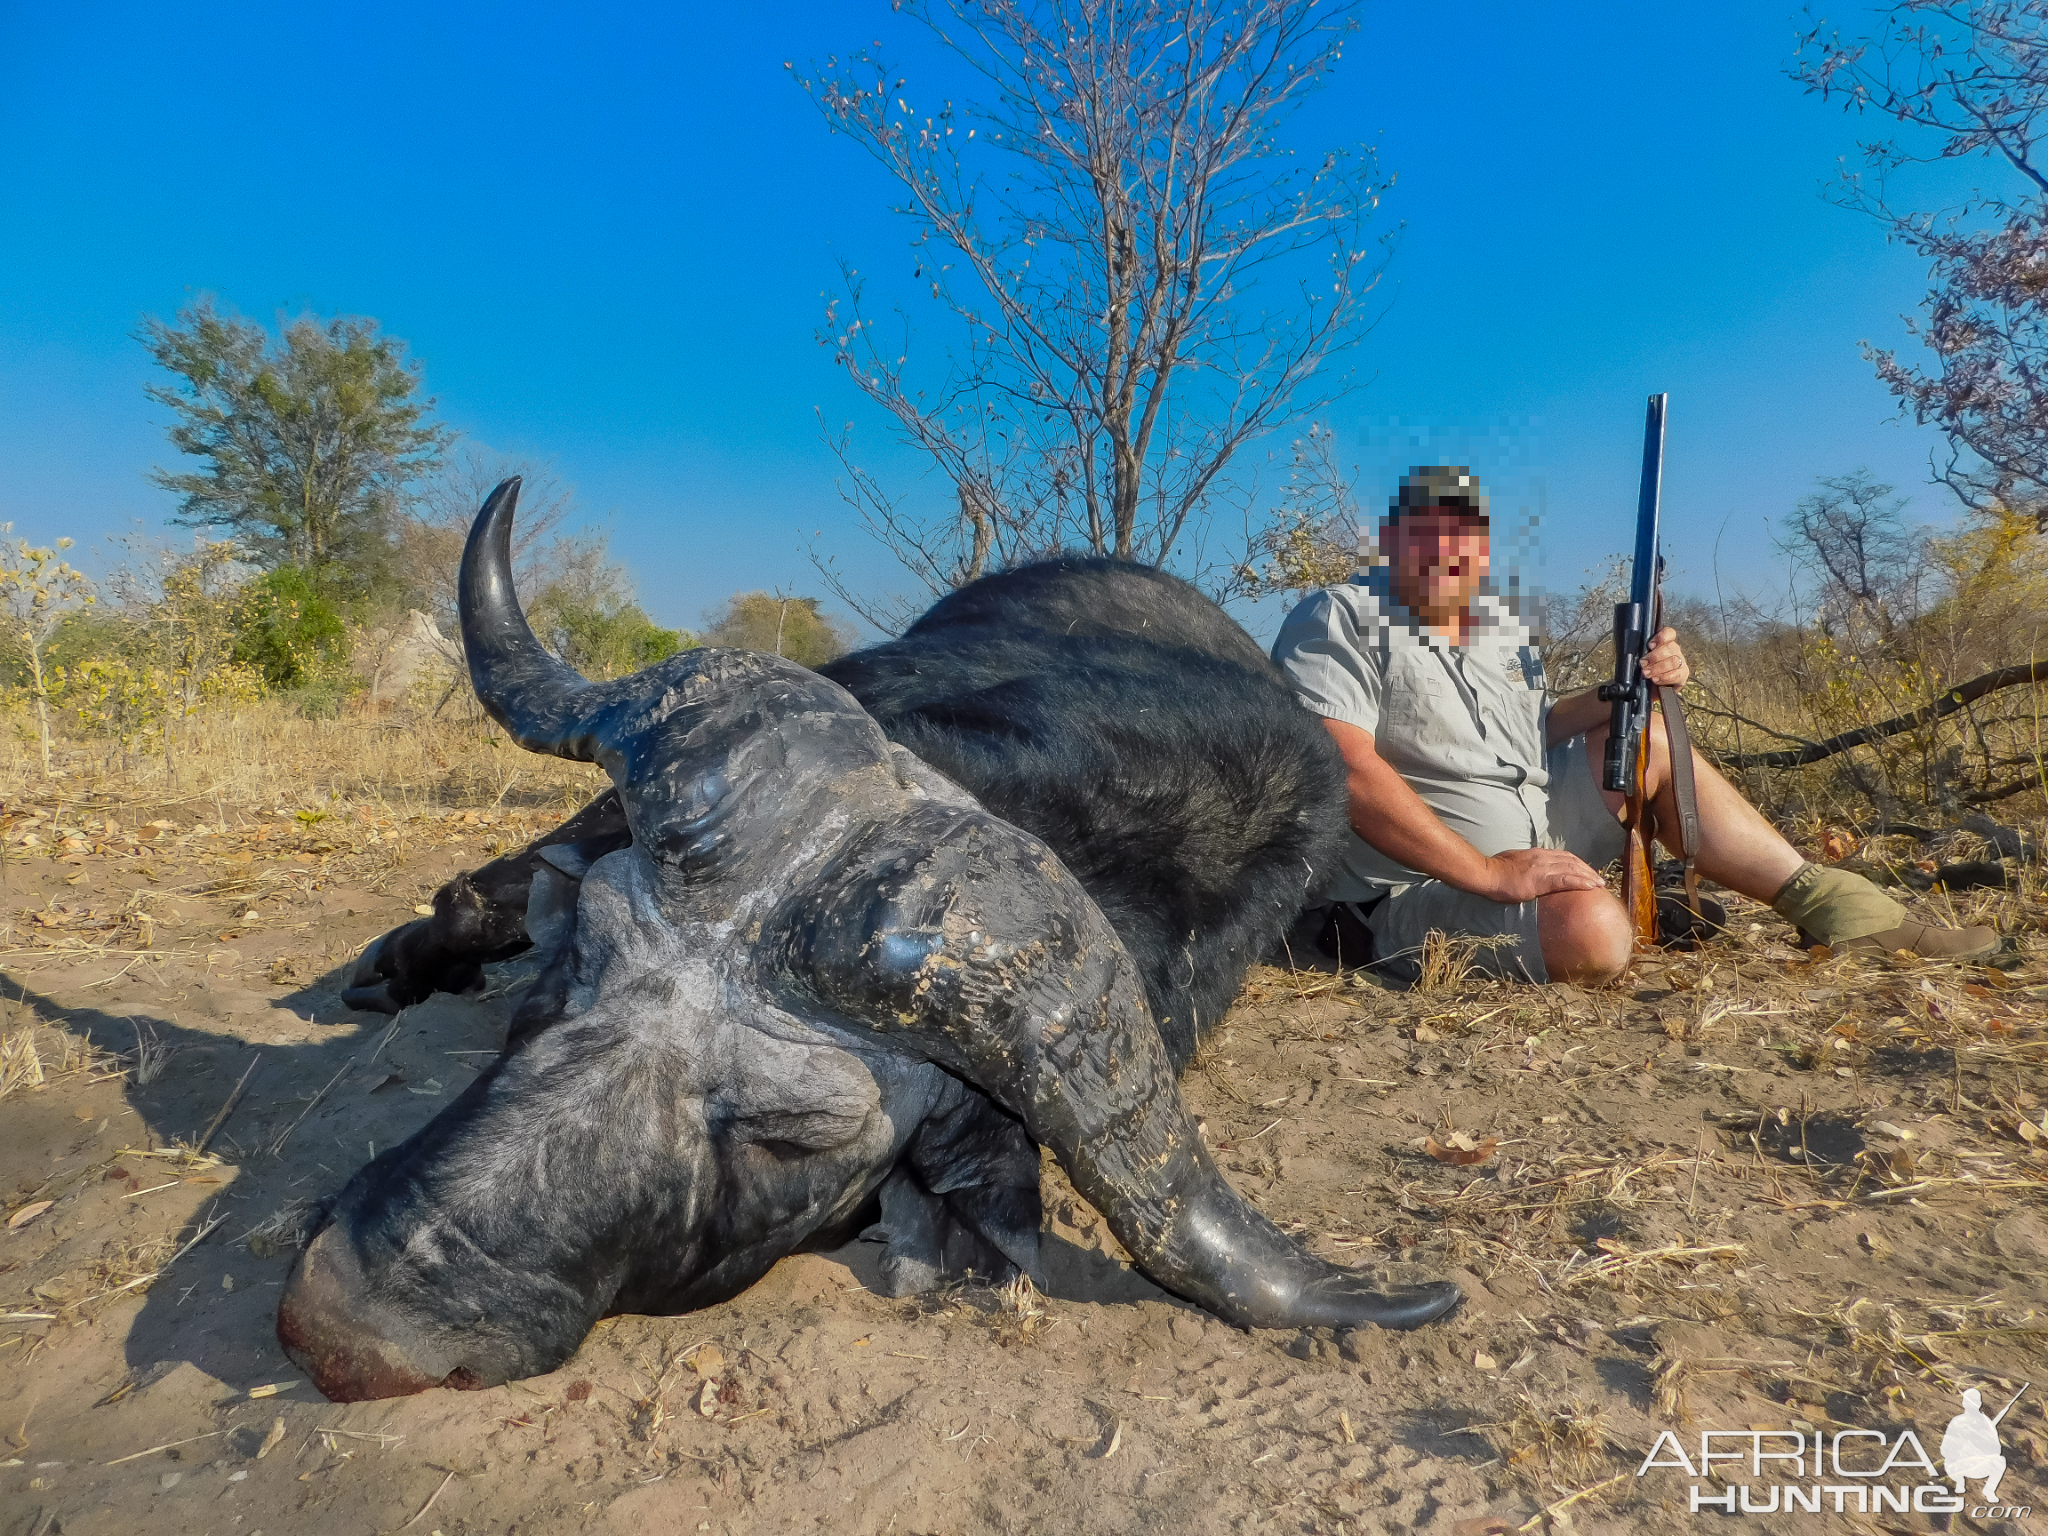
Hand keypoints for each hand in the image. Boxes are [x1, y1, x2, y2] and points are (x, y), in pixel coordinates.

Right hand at [1476, 847, 1605, 902]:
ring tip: (1600, 884)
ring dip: (1589, 876)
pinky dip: (1581, 883)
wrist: (1487, 874)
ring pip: (1573, 869)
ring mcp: (1543, 868)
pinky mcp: (1541, 881)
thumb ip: (1527, 863)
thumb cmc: (1496, 870)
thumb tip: (1532, 869)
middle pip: (1572, 861)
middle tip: (1599, 879)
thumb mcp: (1515, 861)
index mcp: (1537, 853)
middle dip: (1588, 870)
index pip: (1564, 856)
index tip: (1587, 871)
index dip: (1578, 863)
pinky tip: (1591, 887)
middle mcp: (1543, 857)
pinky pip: (1566, 880)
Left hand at [1642, 626, 1689, 688]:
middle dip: (1654, 657)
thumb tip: (1635, 652)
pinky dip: (1664, 677)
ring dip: (1657, 668)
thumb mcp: (1644, 658)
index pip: (1669, 633)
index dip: (1661, 637)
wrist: (1657, 686)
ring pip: (1673, 661)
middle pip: (1669, 648)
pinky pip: (1676, 674)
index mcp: (1665, 643)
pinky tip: (1655, 679)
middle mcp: (1674, 650)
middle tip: (1643, 664)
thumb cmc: (1649, 668)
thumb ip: (1642, 653)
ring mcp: (1680, 661)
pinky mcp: (1683, 674)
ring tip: (1647, 673)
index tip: (1650, 645)